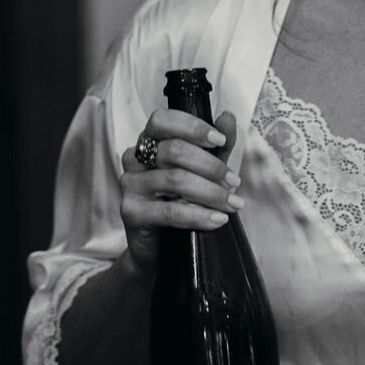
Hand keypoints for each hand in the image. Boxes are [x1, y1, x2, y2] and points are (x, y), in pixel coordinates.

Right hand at [119, 108, 240, 273]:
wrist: (161, 248)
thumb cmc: (181, 201)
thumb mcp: (204, 170)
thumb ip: (216, 145)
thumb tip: (227, 116)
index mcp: (150, 142)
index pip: (162, 120)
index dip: (192, 127)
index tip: (220, 140)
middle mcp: (134, 159)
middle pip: (174, 151)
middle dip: (211, 166)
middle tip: (234, 182)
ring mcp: (130, 185)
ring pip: (175, 180)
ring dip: (211, 192)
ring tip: (233, 204)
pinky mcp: (131, 212)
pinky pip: (169, 211)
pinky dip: (198, 215)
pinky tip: (218, 219)